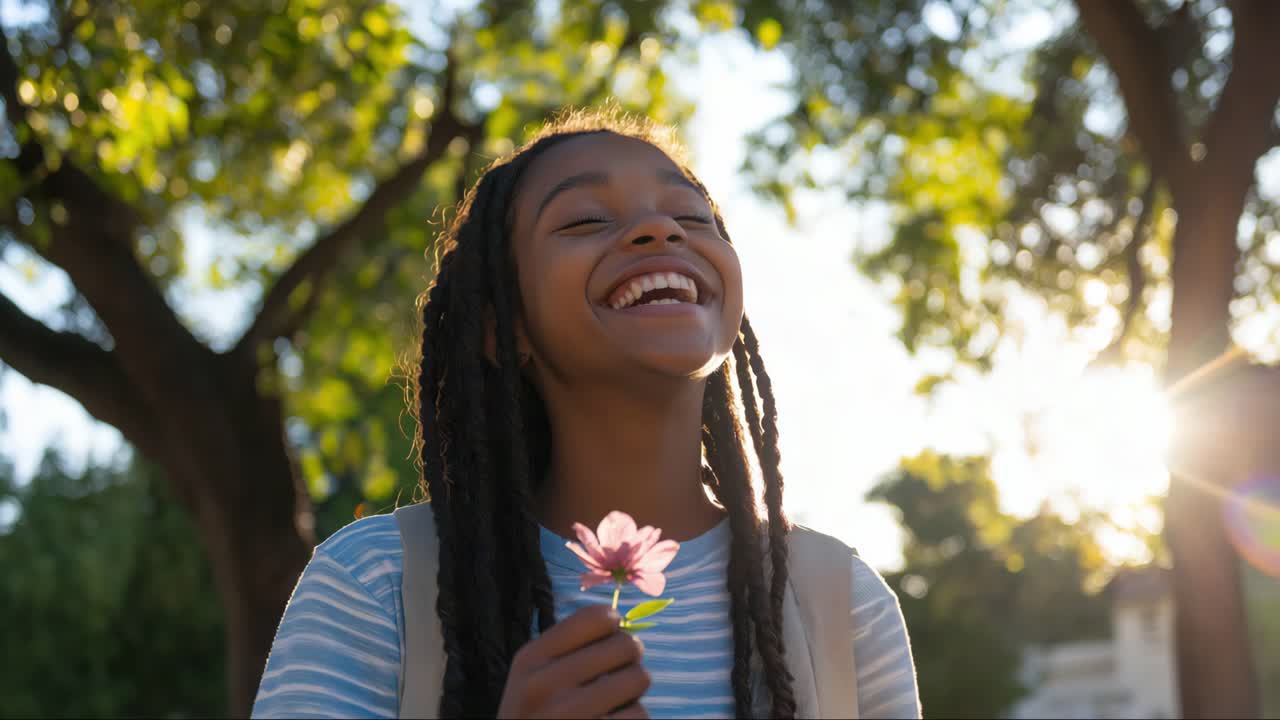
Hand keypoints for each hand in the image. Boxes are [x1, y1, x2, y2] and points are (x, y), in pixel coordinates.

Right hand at [498, 604, 650, 718]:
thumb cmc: (535, 715)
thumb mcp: (531, 677)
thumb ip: (567, 649)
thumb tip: (623, 625)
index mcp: (530, 658)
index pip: (597, 617)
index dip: (615, 626)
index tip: (610, 641)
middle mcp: (544, 684)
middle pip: (626, 645)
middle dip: (630, 659)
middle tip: (618, 674)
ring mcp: (567, 715)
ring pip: (639, 679)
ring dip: (634, 692)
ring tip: (615, 702)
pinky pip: (639, 715)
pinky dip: (633, 719)